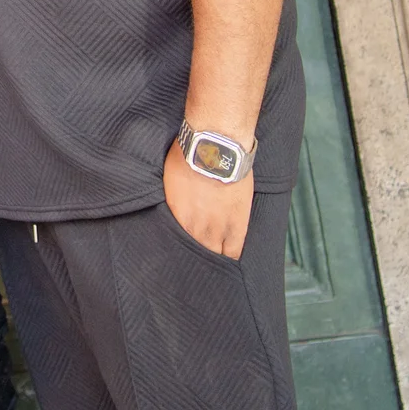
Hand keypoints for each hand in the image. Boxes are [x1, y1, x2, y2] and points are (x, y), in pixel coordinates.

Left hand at [163, 140, 252, 258]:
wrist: (215, 147)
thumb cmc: (189, 155)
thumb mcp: (171, 178)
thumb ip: (174, 198)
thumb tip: (175, 203)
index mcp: (176, 216)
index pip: (175, 245)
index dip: (179, 250)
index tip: (180, 252)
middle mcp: (194, 227)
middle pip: (194, 254)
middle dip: (194, 258)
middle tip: (196, 260)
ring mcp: (217, 228)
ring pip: (214, 255)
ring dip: (212, 259)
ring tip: (212, 262)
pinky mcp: (237, 225)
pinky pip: (234, 251)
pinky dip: (230, 258)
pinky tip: (229, 262)